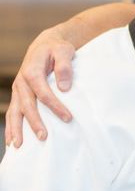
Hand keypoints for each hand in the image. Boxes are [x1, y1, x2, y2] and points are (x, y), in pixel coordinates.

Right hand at [4, 28, 76, 146]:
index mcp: (32, 71)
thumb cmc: (57, 49)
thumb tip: (64, 88)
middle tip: (44, 137)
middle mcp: (21, 82)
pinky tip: (12, 141)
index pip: (43, 93)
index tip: (68, 118)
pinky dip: (11, 126)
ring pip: (14, 111)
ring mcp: (18, 89)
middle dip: (34, 122)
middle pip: (27, 105)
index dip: (55, 106)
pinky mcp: (19, 94)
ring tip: (18, 146)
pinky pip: (13, 112)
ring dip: (16, 129)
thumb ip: (64, 67)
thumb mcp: (64, 51)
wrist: (46, 45)